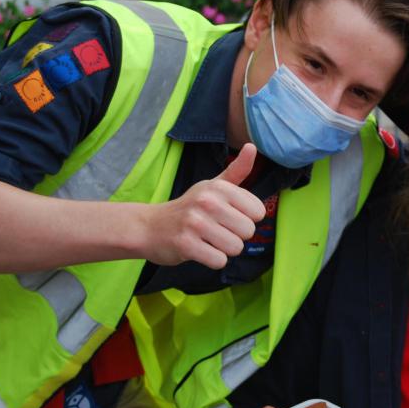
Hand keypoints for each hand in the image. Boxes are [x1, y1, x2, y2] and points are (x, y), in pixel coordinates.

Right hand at [141, 143, 265, 268]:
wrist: (150, 226)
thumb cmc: (190, 207)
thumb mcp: (213, 186)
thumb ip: (237, 170)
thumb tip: (252, 146)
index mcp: (219, 187)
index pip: (258, 212)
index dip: (247, 218)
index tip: (229, 216)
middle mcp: (208, 202)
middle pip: (249, 231)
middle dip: (236, 236)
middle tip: (217, 230)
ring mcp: (195, 223)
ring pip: (236, 248)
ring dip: (225, 249)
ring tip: (209, 240)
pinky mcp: (186, 244)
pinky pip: (219, 261)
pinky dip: (213, 260)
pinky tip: (200, 250)